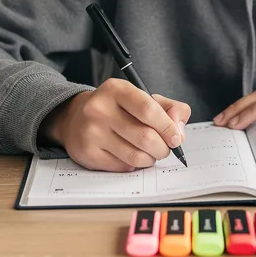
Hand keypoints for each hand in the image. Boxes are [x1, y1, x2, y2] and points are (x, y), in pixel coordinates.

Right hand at [41, 79, 190, 171]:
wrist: (75, 119)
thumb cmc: (117, 109)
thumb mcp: (142, 98)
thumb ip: (169, 108)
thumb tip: (179, 129)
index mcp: (116, 90)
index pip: (148, 110)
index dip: (168, 127)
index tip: (176, 138)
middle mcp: (99, 109)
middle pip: (145, 137)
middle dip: (163, 148)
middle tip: (164, 149)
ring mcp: (91, 132)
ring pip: (135, 156)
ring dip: (150, 159)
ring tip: (150, 153)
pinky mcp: (87, 153)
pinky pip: (123, 167)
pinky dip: (134, 165)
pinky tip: (131, 156)